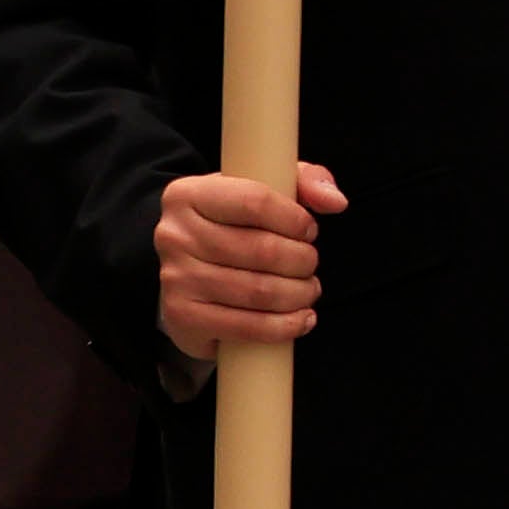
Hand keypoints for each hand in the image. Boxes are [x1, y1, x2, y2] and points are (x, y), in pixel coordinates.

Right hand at [155, 160, 341, 361]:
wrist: (191, 272)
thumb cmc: (236, 226)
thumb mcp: (266, 189)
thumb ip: (304, 181)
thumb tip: (334, 201)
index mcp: (188, 194)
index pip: (256, 202)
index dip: (296, 220)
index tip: (308, 231)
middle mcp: (174, 235)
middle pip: (263, 250)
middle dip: (303, 261)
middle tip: (309, 264)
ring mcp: (175, 278)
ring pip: (260, 291)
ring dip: (300, 294)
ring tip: (307, 290)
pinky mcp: (184, 317)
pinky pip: (248, 327)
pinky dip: (287, 326)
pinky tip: (301, 318)